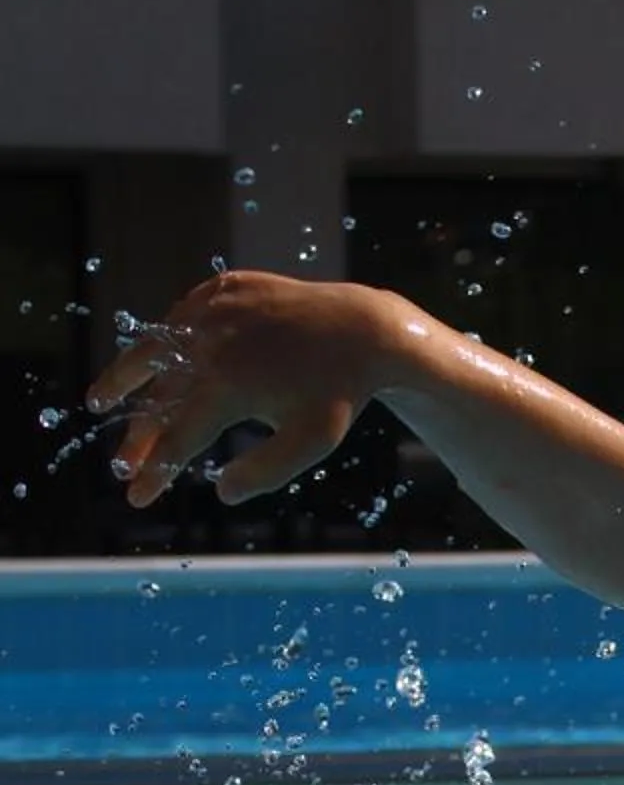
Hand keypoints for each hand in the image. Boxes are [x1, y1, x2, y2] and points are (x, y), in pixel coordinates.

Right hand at [86, 271, 399, 509]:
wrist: (362, 331)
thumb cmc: (338, 394)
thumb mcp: (309, 444)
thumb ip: (265, 472)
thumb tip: (221, 492)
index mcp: (230, 387)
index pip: (179, 437)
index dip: (155, 470)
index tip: (136, 496)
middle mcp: (213, 345)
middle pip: (160, 397)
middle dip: (138, 436)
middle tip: (120, 466)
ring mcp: (215, 310)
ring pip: (157, 349)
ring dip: (127, 376)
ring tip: (100, 400)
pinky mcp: (223, 288)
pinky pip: (182, 317)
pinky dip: (164, 340)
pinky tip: (148, 359)